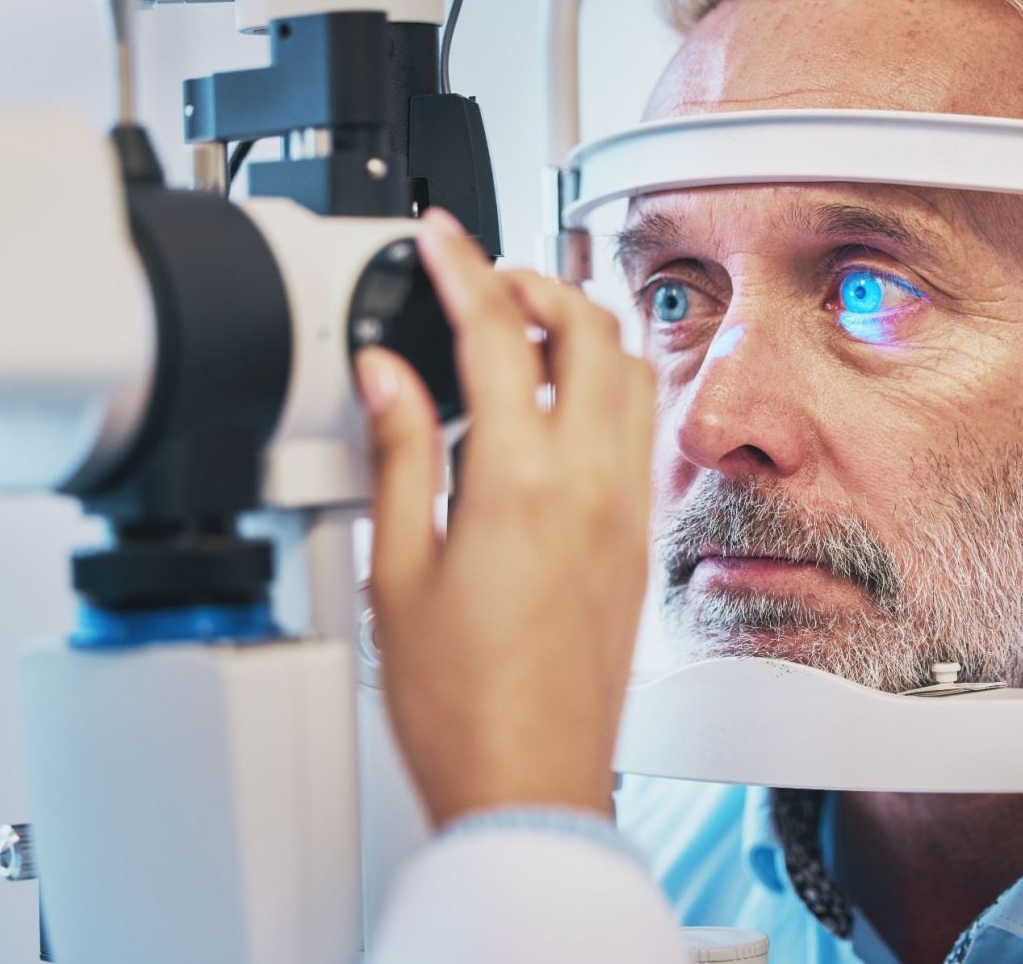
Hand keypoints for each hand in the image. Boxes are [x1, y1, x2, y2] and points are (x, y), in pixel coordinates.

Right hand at [356, 209, 657, 826]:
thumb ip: (398, 452)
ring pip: (628, 372)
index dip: (462, 266)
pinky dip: (600, 388)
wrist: (528, 785)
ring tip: (519, 331)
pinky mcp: (636, 544)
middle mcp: (589, 485)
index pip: (496, 332)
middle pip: (588, 328)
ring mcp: (623, 513)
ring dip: (580, 328)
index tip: (439, 237)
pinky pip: (634, 430)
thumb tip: (387, 374)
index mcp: (519, 482)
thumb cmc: (458, 704)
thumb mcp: (398, 569)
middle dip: (535, 279)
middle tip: (481, 278)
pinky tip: (553, 411)